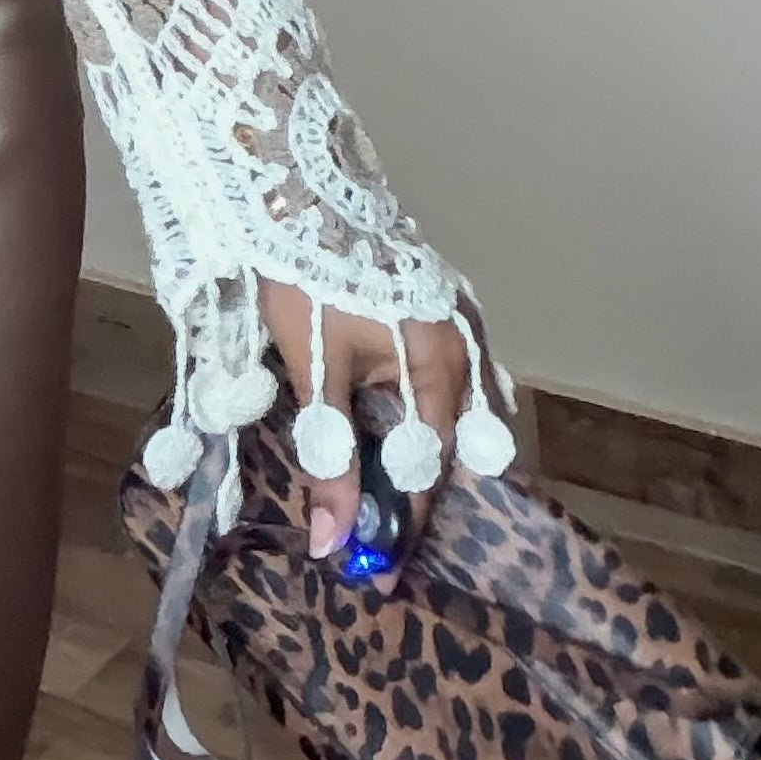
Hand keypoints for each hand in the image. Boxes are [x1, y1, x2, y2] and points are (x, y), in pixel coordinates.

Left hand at [259, 284, 469, 561]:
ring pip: (447, 418)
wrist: (298, 187)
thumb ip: (329, 454)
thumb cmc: (307, 275)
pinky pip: (442, 386)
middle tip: (381, 545)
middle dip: (414, 500)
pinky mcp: (434, 312)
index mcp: (440, 365)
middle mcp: (462, 350)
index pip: (428, 470)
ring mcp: (454, 327)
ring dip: (415, 463)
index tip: (379, 572)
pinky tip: (392, 442)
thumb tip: (333, 539)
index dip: (401, 524)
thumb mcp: (316, 370)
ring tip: (383, 506)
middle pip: (447, 448)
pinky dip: (418, 422)